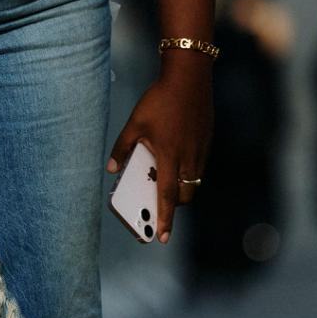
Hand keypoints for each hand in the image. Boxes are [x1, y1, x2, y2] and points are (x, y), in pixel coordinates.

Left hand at [105, 61, 212, 244]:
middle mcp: (189, 159)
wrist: (189, 79)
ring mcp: (200, 152)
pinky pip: (197, 169)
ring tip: (162, 187)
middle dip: (171, 206)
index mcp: (169, 156)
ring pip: (192, 184)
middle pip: (182, 195)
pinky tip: (174, 164)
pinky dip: (187, 175)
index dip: (164, 219)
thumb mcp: (135, 122)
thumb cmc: (159, 100)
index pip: (166, 196)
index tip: (160, 238)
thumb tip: (110, 168)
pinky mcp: (206, 144)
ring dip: (179, 190)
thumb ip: (123, 147)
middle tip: (156, 208)